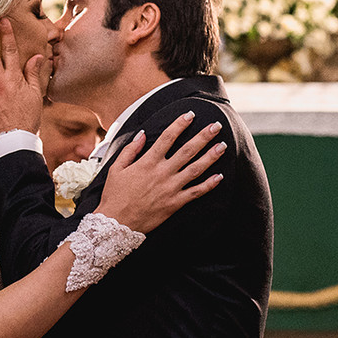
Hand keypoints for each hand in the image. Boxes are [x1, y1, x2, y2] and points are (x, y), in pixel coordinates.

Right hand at [95, 114, 224, 234]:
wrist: (117, 223)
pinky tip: (219, 176)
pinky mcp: (175, 203)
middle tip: (216, 126)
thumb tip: (142, 134)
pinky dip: (209, 185)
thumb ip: (130, 150)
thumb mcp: (116, 168)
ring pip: (196, 169)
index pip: (168, 137)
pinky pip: (196, 192)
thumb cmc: (115, 195)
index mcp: (148, 162)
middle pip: (188, 150)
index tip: (190, 115)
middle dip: (203, 136)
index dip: (180, 124)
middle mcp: (162, 173)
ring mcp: (171, 188)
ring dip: (210, 157)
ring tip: (222, 146)